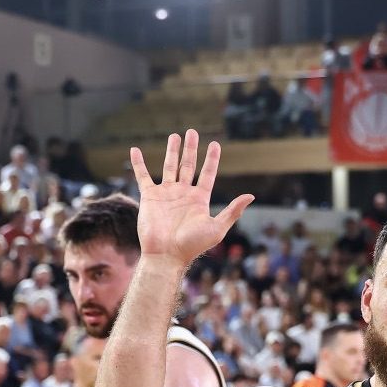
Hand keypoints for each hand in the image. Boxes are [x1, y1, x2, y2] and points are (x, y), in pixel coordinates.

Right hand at [128, 129, 254, 266]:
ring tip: (175, 136)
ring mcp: (166, 194)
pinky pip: (143, 176)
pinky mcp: (150, 197)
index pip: (208, 173)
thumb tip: (251, 195)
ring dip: (172, 151)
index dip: (212, 159)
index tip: (215, 144)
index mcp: (199, 199)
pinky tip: (135, 150)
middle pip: (188, 165)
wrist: (166, 255)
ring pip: (169, 167)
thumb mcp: (217, 228)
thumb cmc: (192, 245)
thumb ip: (232, 211)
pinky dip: (138, 163)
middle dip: (191, 149)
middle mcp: (183, 193)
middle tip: (192, 132)